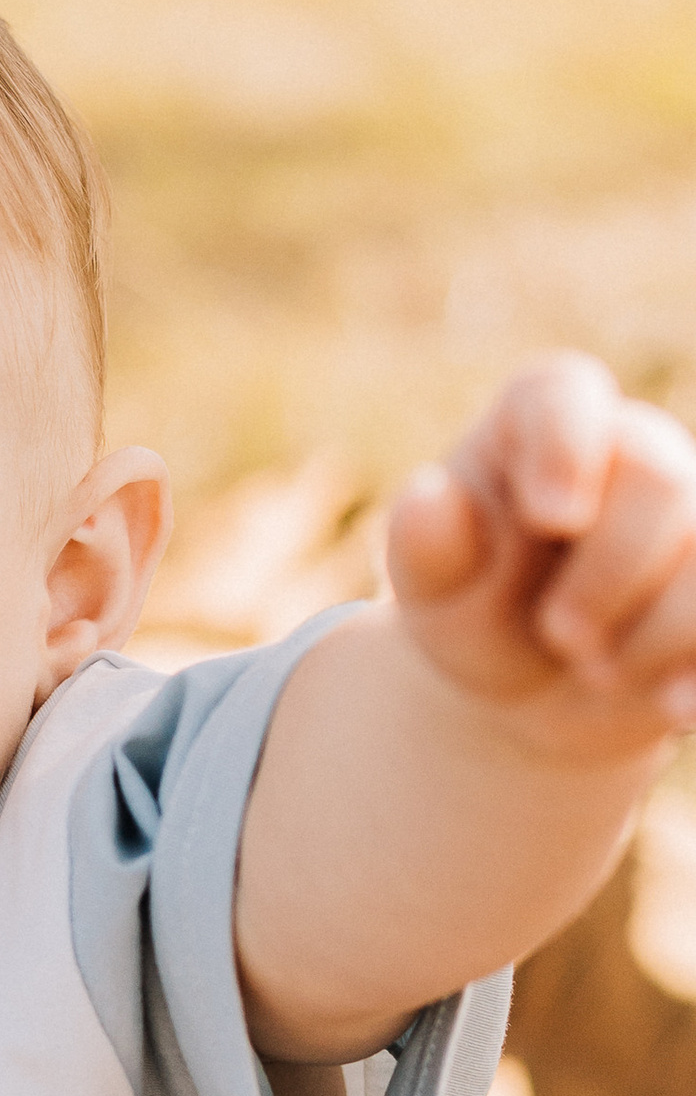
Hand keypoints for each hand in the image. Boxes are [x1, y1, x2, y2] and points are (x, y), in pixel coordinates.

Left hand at [389, 356, 695, 761]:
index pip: (565, 393)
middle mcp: (629, 450)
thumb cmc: (474, 611)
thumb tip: (429, 496)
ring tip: (597, 670)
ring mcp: (692, 513)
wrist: (529, 690)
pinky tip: (666, 702)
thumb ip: (427, 545)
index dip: (567, 447)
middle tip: (560, 634)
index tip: (553, 519)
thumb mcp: (433, 589)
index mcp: (538, 425)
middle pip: (658, 475)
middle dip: (611, 571)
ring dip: (657, 629)